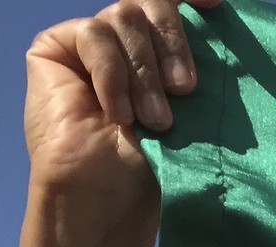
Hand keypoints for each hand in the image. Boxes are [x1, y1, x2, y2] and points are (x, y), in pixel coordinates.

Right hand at [25, 1, 215, 208]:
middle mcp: (123, 42)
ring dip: (144, 72)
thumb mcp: (187, 109)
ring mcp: (88, 43)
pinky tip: (117, 112)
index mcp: (156, 52)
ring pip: (124, 16)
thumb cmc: (153, 167)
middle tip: (185, 91)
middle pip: (150, 3)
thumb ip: (192, 64)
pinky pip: (93, 34)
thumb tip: (221, 18)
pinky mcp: (54, 48)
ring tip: (154, 121)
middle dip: (173, 43)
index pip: (171, 4)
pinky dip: (111, 73)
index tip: (216, 4)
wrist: (108, 198)